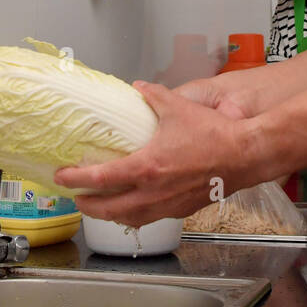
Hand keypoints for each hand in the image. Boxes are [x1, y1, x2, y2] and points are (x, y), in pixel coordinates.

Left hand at [52, 80, 258, 226]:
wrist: (245, 155)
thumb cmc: (214, 134)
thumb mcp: (177, 107)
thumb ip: (153, 96)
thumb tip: (138, 87)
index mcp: (146, 167)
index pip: (99, 180)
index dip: (75, 180)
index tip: (61, 177)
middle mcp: (152, 192)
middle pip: (108, 209)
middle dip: (87, 206)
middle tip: (75, 198)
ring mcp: (167, 205)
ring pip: (129, 219)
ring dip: (110, 215)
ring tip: (100, 207)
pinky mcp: (182, 210)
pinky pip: (151, 217)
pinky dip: (136, 215)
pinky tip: (135, 207)